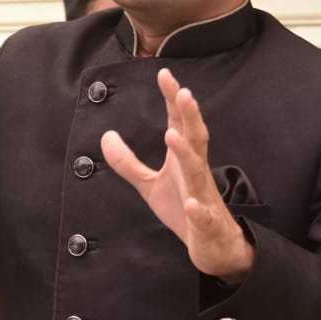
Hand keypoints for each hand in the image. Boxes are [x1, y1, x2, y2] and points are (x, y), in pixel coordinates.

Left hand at [101, 68, 254, 282]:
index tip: (164, 73)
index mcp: (185, 159)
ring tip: (172, 136)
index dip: (173, 99)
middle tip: (182, 91)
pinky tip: (190, 203)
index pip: (179, 123)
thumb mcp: (150, 185)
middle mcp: (197, 171)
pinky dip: (197, 209)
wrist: (215, 246)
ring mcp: (203, 196)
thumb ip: (128, 162)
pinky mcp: (205, 223)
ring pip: (198, 171)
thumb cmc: (185, 209)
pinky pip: (202, 215)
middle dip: (189, 115)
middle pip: (195, 138)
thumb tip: (105, 136)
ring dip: (186, 153)